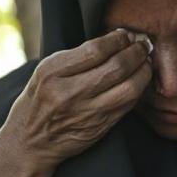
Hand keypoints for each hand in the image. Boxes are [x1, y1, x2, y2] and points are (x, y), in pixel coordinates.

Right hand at [0, 28, 152, 169]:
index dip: (117, 40)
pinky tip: (139, 81)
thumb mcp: (46, 72)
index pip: (95, 50)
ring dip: (143, 72)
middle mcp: (69, 93)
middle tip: (143, 45)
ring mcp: (87, 113)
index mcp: (53, 73)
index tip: (125, 35)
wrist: (31, 141)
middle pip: (116, 67)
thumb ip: (76, 57)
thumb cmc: (39, 100)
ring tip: (145, 62)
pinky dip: (138, 89)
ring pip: (128, 88)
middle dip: (136, 52)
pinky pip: (128, 105)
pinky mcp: (100, 127)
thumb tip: (115, 39)